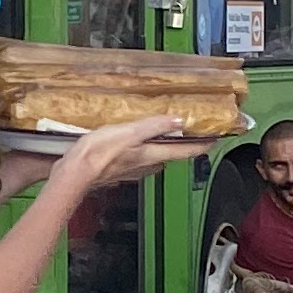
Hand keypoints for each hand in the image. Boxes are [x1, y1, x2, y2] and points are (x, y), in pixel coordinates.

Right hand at [60, 117, 193, 192]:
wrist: (75, 173)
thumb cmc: (98, 154)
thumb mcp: (128, 132)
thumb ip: (153, 126)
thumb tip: (179, 120)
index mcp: (152, 154)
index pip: (186, 151)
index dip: (203, 144)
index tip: (217, 137)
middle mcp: (147, 164)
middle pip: (174, 155)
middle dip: (186, 144)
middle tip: (194, 131)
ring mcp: (134, 169)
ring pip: (158, 158)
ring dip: (166, 148)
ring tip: (169, 134)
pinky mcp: (121, 170)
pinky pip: (141, 160)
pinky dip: (147, 151)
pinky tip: (139, 144)